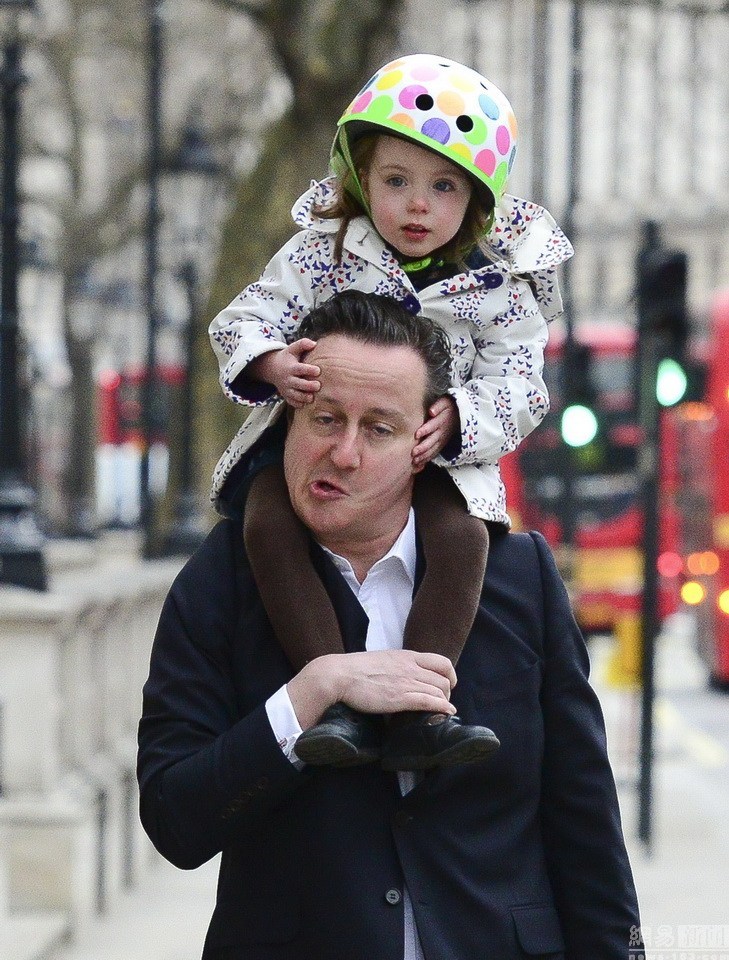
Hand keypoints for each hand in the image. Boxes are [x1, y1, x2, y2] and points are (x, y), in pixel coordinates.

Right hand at [249, 338, 320, 406]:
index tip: (318, 370)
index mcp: (291, 367)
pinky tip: (306, 403)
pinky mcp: (287, 396)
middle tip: (318, 385)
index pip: (299, 369)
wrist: (273, 369)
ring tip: (312, 397)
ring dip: (303, 397)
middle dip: (308, 386)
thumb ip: (303, 344)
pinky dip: (298, 404)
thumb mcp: (292, 348)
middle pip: (298, 384)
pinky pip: (292, 402)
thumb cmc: (288, 358)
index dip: (308, 370)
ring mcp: (287, 389)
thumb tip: (314, 343)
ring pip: (295, 396)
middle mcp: (288, 379)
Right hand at [287, 650, 457, 729]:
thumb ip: (396, 666)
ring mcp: (406, 682)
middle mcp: (411, 667)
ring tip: (442, 711)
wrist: (339, 675)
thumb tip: (401, 677)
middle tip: (442, 702)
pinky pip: (429, 702)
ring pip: (439, 692)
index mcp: (407, 656)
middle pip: (444, 680)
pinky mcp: (400, 698)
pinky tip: (446, 713)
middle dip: (447, 692)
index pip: (442, 662)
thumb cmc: (356, 669)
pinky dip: (442, 708)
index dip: (450, 675)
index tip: (447, 685)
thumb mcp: (383, 660)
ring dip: (444, 702)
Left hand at [412, 395, 458, 466]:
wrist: (460, 414)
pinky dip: (427, 459)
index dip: (425, 430)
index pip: (433, 426)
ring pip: (433, 449)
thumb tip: (431, 411)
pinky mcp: (442, 444)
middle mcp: (442, 432)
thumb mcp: (445, 402)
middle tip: (413, 453)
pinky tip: (419, 464)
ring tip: (415, 461)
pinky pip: (435, 453)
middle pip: (432, 440)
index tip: (416, 434)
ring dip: (425, 456)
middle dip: (423, 447)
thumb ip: (438, 406)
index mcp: (441, 420)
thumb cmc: (448, 407)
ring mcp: (442, 440)